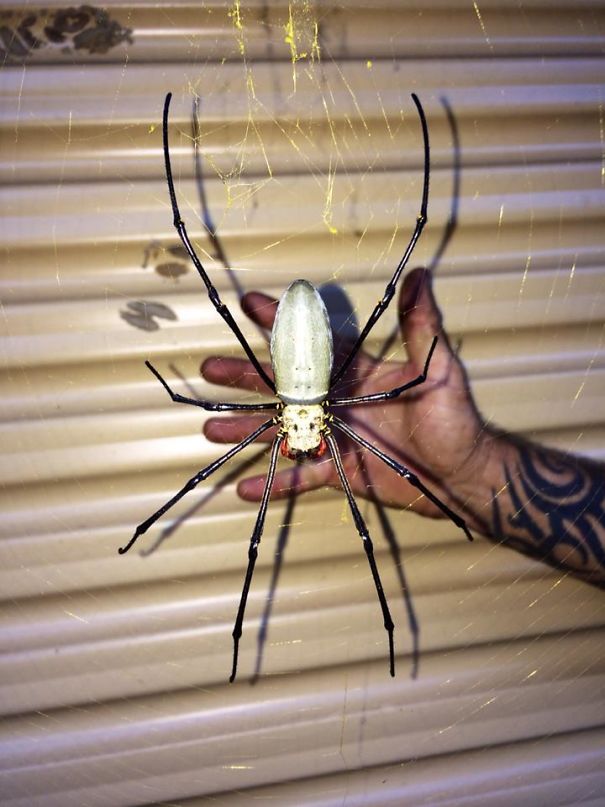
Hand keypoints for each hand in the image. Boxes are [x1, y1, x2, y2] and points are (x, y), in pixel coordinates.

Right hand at [201, 268, 487, 525]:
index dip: (281, 323)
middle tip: (211, 367)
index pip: (312, 344)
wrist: (461, 474)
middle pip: (283, 387)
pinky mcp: (338, 469)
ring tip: (211, 429)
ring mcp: (335, 436)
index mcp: (357, 372)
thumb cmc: (454, 419)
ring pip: (282, 431)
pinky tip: (244, 487)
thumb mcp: (438, 368)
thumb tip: (420, 275)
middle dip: (246, 377)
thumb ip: (422, 326)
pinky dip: (275, 482)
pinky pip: (300, 477)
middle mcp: (338, 401)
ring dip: (247, 429)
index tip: (249, 303)